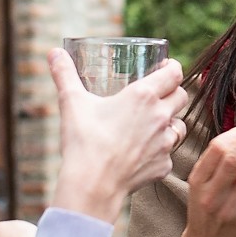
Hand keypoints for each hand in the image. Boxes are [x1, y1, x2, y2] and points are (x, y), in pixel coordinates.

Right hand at [48, 49, 190, 222]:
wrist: (92, 183)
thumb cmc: (84, 140)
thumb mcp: (72, 101)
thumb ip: (64, 74)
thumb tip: (54, 53)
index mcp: (144, 96)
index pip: (174, 73)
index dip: (172, 67)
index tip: (166, 66)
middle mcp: (160, 117)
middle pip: (181, 97)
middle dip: (173, 92)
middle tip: (159, 93)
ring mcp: (165, 143)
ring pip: (180, 126)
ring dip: (171, 122)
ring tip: (154, 123)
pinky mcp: (163, 165)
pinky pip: (168, 154)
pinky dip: (159, 151)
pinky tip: (143, 152)